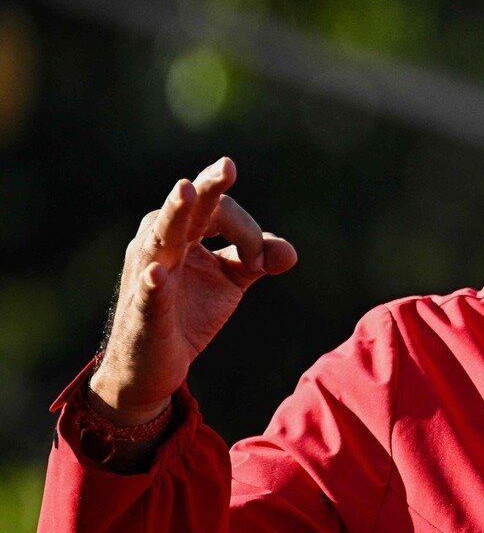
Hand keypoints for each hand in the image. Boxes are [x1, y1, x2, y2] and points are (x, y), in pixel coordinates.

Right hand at [89, 157, 296, 424]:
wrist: (152, 366)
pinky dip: (154, 282)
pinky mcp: (144, 312)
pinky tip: (156, 272)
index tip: (261, 261)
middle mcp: (161, 245)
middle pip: (186, 209)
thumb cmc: (188, 313)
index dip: (248, 232)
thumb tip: (290, 253)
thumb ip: (259, 259)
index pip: (220, 211)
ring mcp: (148, 275)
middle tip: (228, 166)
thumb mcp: (230, 282)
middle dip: (208, 187)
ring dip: (175, 215)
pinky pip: (149, 294)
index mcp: (184, 233)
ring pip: (161, 238)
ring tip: (185, 191)